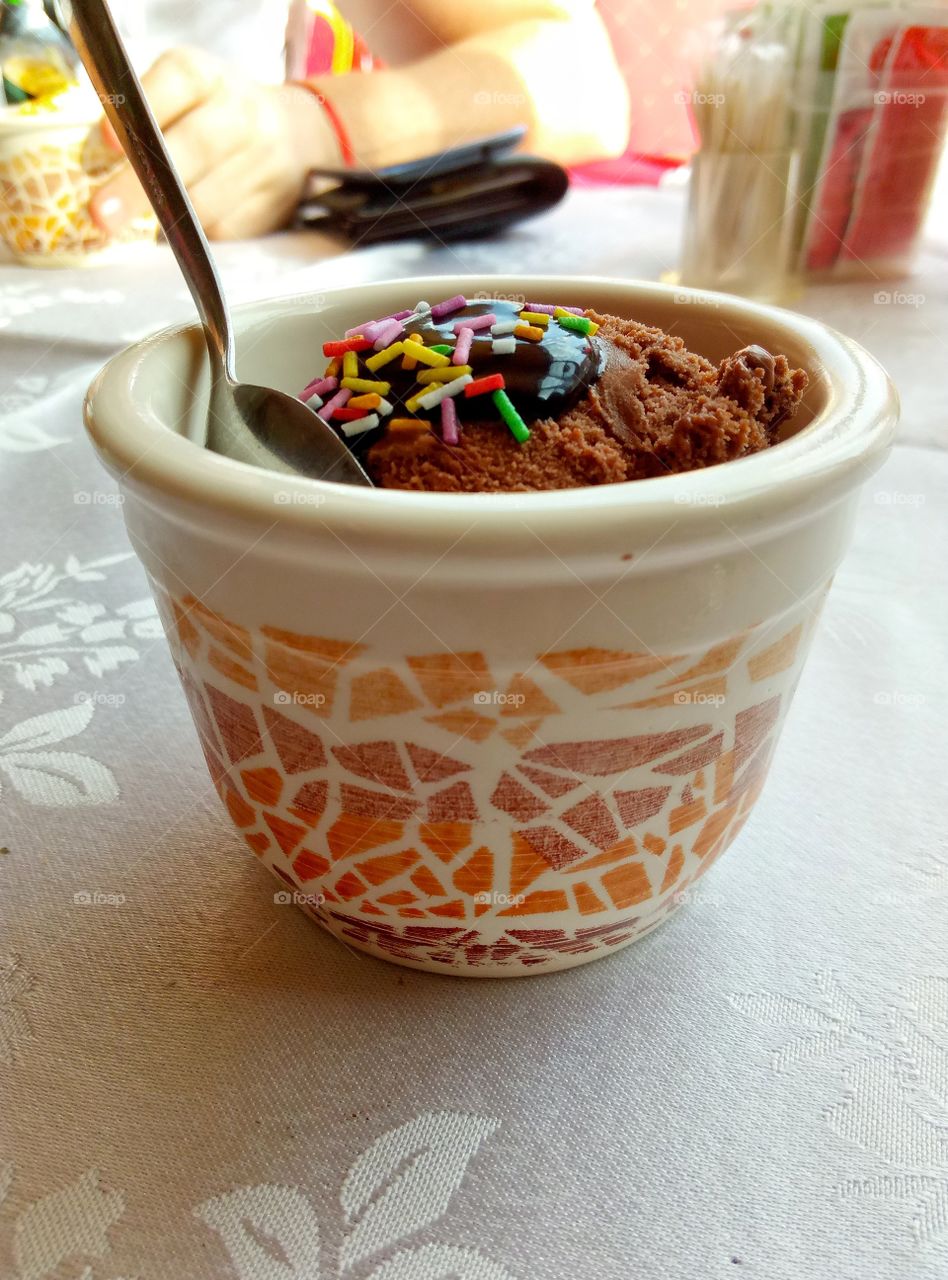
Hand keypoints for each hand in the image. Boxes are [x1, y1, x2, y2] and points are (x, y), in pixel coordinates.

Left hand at [90, 46, 336, 239]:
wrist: (301, 136)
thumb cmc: (221, 113)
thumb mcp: (187, 92)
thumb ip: (146, 112)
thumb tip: (100, 157)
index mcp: (211, 77)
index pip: (179, 80)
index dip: (145, 107)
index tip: (107, 141)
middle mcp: (244, 114)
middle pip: (193, 148)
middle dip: (141, 185)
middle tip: (102, 213)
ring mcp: (264, 163)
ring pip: (205, 202)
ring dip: (167, 218)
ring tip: (139, 223)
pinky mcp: (271, 207)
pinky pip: (221, 230)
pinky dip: (196, 233)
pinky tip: (188, 225)